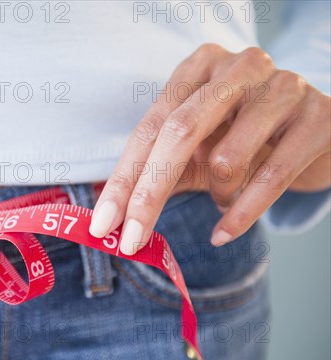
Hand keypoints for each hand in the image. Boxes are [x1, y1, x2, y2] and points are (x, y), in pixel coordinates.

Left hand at [89, 44, 330, 254]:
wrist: (315, 132)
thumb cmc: (244, 139)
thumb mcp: (198, 148)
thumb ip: (159, 168)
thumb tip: (109, 213)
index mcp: (199, 67)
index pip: (150, 127)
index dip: (124, 178)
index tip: (103, 223)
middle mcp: (238, 67)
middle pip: (178, 134)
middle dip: (148, 196)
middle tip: (130, 240)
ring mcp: (282, 87)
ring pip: (226, 159)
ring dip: (217, 194)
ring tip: (223, 197)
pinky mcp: (318, 117)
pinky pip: (270, 177)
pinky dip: (240, 215)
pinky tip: (224, 232)